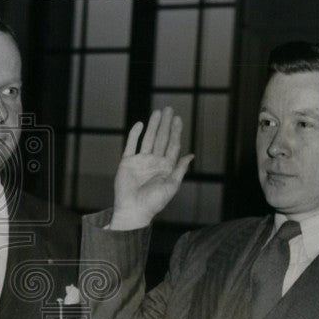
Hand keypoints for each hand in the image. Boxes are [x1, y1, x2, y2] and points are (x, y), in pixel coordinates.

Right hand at [109, 107, 194, 230]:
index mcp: (166, 167)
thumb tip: (191, 155)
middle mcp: (154, 162)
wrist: (133, 210)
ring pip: (148, 139)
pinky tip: (140, 124)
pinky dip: (135, 134)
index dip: (176, 132)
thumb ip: (180, 169)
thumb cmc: (154, 202)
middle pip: (161, 139)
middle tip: (169, 109)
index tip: (178, 119)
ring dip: (153, 126)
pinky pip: (131, 145)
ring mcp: (140, 161)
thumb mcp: (172, 186)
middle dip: (165, 124)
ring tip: (157, 112)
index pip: (172, 145)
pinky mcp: (127, 162)